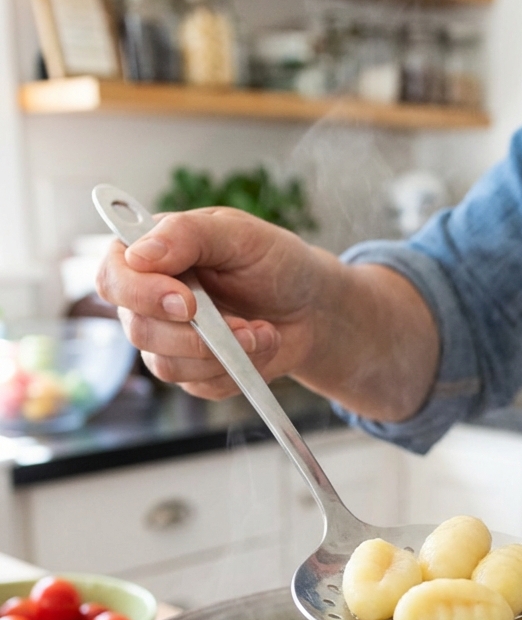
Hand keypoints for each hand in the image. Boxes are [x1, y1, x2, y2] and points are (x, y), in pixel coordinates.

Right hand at [96, 207, 325, 399]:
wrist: (310, 306)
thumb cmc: (273, 262)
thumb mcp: (238, 233)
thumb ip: (187, 234)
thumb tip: (139, 254)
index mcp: (148, 255)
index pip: (113, 278)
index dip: (141, 294)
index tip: (186, 301)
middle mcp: (148, 299)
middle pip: (139, 330)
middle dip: (196, 335)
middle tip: (242, 324)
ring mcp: (168, 340)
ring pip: (166, 365)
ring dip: (222, 355)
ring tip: (261, 332)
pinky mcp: (193, 372)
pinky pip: (200, 386)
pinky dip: (236, 371)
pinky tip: (260, 346)